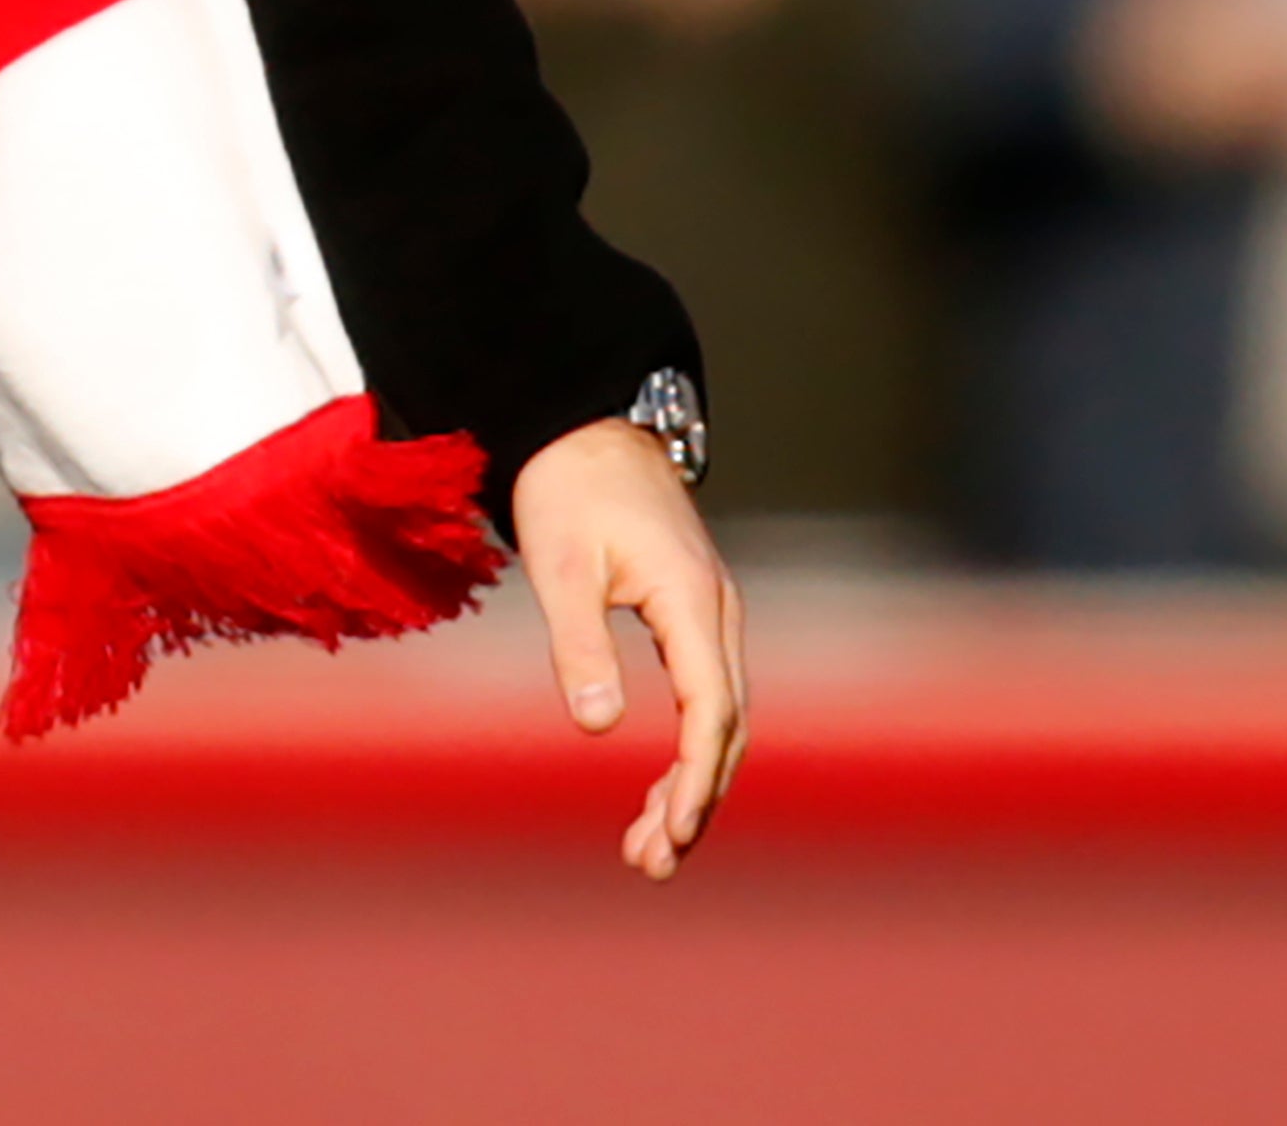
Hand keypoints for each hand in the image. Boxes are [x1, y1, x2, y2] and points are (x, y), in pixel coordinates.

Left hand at [510, 416, 745, 882]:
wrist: (585, 423)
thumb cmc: (568, 489)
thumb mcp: (560, 566)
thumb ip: (579, 646)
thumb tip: (595, 728)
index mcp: (692, 600)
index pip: (710, 711)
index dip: (694, 780)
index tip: (670, 834)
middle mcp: (718, 612)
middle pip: (725, 726)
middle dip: (694, 800)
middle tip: (652, 862)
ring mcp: (713, 612)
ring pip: (721, 716)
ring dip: (694, 782)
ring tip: (652, 846)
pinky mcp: (696, 613)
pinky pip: (709, 694)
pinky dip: (691, 747)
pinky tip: (664, 786)